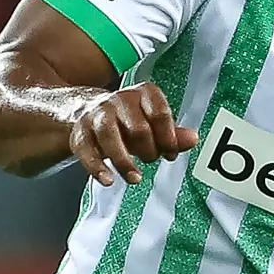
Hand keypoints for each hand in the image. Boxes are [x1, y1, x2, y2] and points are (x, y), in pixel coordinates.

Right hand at [65, 83, 197, 185]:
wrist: (88, 111)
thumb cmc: (127, 120)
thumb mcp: (152, 124)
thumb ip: (173, 133)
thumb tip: (194, 139)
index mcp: (142, 94)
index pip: (160, 114)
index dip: (168, 138)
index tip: (170, 154)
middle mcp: (119, 100)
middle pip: (138, 128)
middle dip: (148, 151)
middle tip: (151, 159)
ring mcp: (97, 114)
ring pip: (109, 135)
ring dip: (124, 161)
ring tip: (135, 178)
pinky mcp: (80, 132)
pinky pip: (87, 150)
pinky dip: (97, 167)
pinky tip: (108, 179)